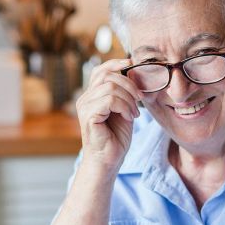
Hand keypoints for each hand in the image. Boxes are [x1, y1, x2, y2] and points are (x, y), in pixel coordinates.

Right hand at [74, 58, 140, 172]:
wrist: (109, 161)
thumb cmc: (116, 138)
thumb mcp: (123, 110)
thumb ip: (124, 93)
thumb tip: (133, 73)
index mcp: (91, 95)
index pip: (100, 70)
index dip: (116, 63)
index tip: (132, 64)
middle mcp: (85, 99)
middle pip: (108, 76)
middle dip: (129, 85)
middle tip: (139, 101)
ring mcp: (84, 107)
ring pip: (110, 87)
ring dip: (128, 99)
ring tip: (134, 113)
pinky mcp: (88, 116)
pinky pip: (109, 100)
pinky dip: (124, 107)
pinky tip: (129, 117)